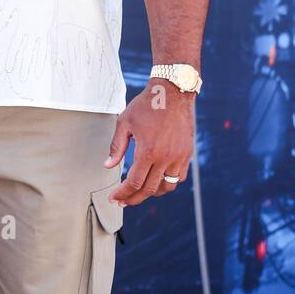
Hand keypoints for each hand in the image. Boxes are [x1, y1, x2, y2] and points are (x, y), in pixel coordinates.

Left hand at [105, 80, 194, 205]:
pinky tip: (157, 180)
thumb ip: (116, 147)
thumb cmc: (146, 105)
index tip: (114, 197)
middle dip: (134, 198)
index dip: (123, 193)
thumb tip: (108, 165)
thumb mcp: (124, 123)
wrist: (173, 92)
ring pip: (167, 186)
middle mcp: (166, 157)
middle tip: (123, 201)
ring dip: (152, 193)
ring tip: (139, 193)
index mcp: (148, 151)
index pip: (134, 183)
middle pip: (150, 189)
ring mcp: (179, 156)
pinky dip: (168, 183)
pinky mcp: (187, 153)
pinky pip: (179, 177)